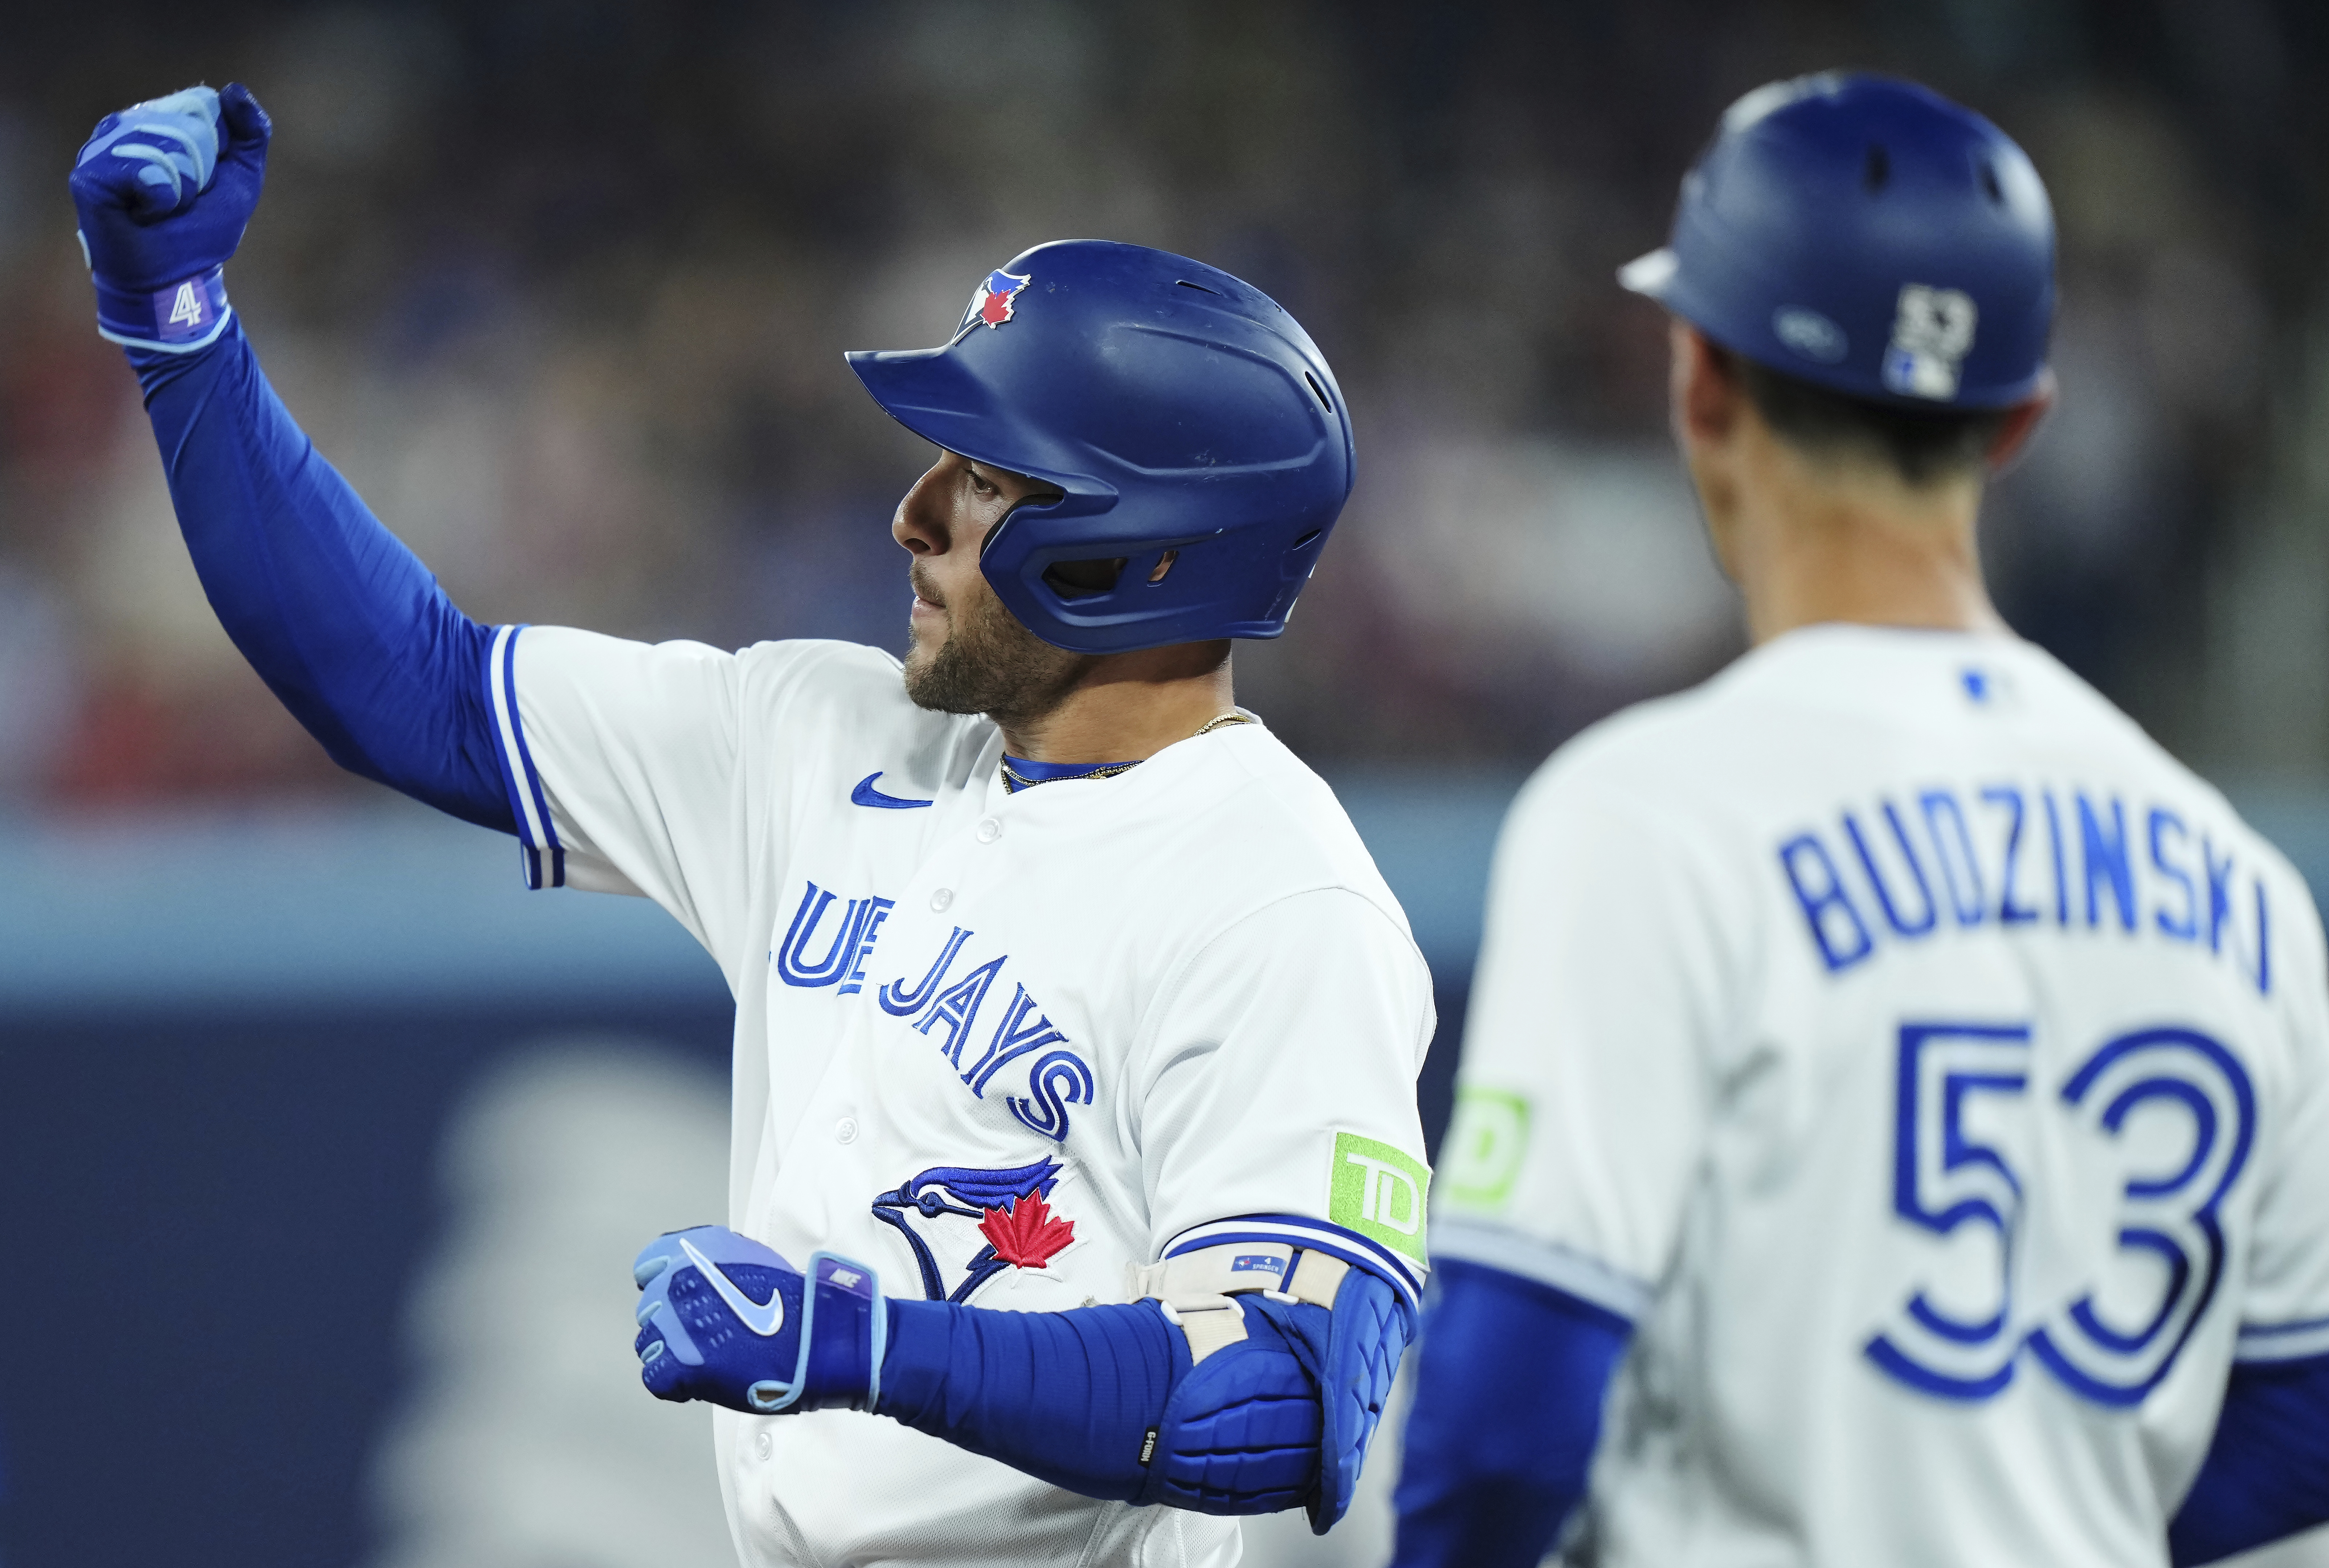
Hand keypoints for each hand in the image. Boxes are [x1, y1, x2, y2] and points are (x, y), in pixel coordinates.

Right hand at [68, 82, 271, 349]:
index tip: (205, 179)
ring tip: (163, 206)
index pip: (199, 105)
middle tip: (183, 199)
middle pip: (181, 122)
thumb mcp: (242, 179)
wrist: (177, 278)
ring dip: (178, 185)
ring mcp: (102, 149)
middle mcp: (125, 129)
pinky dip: (156, 196)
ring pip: (157, 142)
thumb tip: (234, 89)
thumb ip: (251, 134)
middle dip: (198, 168)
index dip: (215, 146)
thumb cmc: (204, 231)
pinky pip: (136, 168)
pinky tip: (145, 211)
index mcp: (158, 124)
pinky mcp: (89, 175)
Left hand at [631, 1225, 887, 1413]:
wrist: (817, 1339)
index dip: (663, 1290)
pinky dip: (676, 1384)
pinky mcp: (681, 1364)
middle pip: (649, 1311)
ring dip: (673, 1354)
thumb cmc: (793, 1304)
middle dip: (673, 1325)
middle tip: (708, 1337)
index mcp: (696, 1251)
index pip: (647, 1268)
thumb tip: (694, 1281)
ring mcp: (677, 1323)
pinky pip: (656, 1378)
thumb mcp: (751, 1260)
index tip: (681, 1304)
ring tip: (710, 1358)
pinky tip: (703, 1381)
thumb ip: (713, 1265)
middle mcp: (679, 1281)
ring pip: (649, 1345)